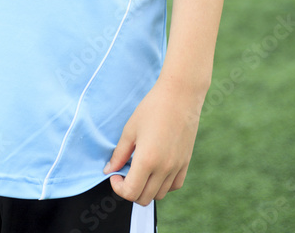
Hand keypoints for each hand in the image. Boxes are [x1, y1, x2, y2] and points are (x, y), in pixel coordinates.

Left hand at [103, 78, 203, 205]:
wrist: (180, 96)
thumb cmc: (152, 108)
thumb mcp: (130, 129)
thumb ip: (120, 153)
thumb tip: (109, 170)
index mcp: (147, 160)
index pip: (131, 192)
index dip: (118, 188)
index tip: (115, 174)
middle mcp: (164, 168)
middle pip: (144, 198)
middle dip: (130, 190)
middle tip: (124, 172)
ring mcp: (177, 167)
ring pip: (159, 195)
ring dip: (146, 188)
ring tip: (140, 169)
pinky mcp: (186, 163)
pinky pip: (174, 186)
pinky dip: (163, 185)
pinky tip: (156, 170)